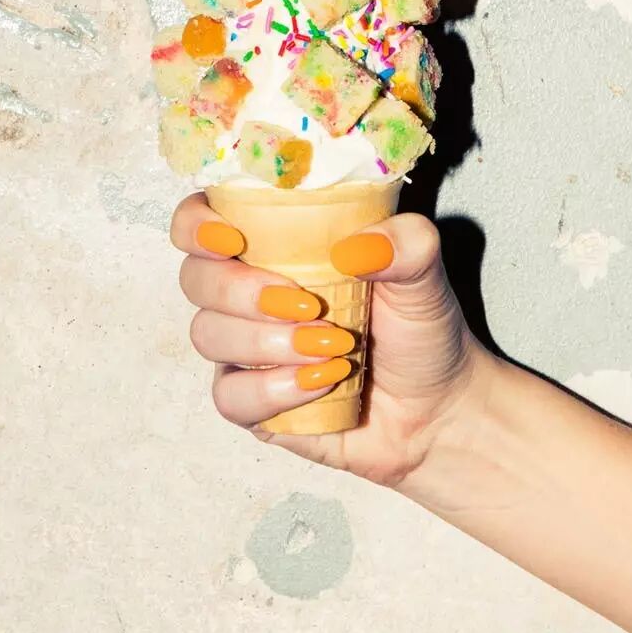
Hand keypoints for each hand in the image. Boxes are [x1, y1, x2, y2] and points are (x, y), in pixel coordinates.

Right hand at [170, 192, 492, 487]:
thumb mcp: (425, 274)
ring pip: (207, 336)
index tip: (230, 237)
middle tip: (307, 303)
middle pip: (194, 278)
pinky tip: (322, 382)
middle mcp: (249, 291)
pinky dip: (274, 389)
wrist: (438, 411)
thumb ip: (407, 243)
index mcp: (275, 245)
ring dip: (267, 342)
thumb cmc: (420, 330)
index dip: (197, 224)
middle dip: (240, 290)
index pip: (201, 221)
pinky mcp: (251, 402)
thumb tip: (358, 246)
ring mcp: (245, 349)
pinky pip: (229, 395)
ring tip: (333, 346)